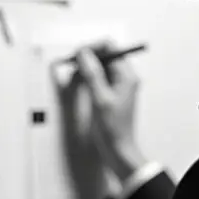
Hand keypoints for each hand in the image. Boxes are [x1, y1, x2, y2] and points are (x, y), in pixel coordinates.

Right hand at [54, 39, 145, 182]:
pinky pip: (99, 78)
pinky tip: (79, 85)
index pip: (110, 47)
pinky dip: (88, 78)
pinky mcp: (112, 93)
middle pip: (105, 55)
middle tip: (71, 64)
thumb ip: (92, 74)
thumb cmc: (113, 129)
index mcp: (127, 76)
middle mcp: (125, 78)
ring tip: (74, 77)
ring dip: (85, 68)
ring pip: (100, 66)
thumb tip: (84, 53)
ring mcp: (119, 85)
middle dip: (86, 57)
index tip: (77, 55)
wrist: (119, 151)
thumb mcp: (100, 99)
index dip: (92, 47)